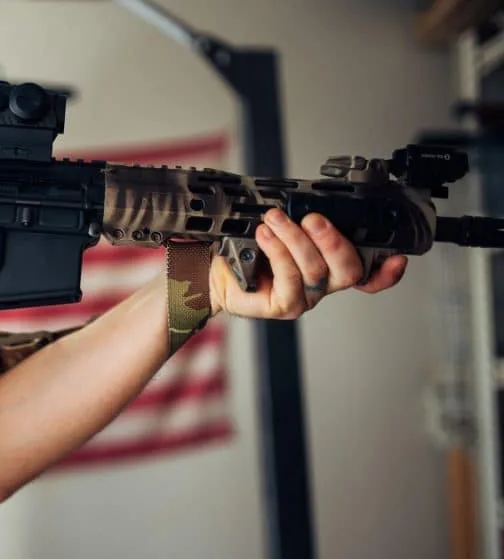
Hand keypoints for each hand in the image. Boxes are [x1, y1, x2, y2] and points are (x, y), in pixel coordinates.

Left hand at [209, 208, 407, 319]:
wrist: (214, 269)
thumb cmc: (248, 247)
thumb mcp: (281, 226)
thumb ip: (305, 218)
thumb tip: (315, 198)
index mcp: (330, 265)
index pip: (369, 274)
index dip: (387, 271)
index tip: (397, 257)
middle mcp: (322, 284)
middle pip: (349, 270)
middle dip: (334, 240)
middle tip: (313, 218)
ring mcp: (303, 298)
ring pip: (316, 270)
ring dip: (295, 239)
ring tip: (275, 219)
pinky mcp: (282, 306)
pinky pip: (289, 279)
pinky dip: (279, 252)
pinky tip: (265, 236)